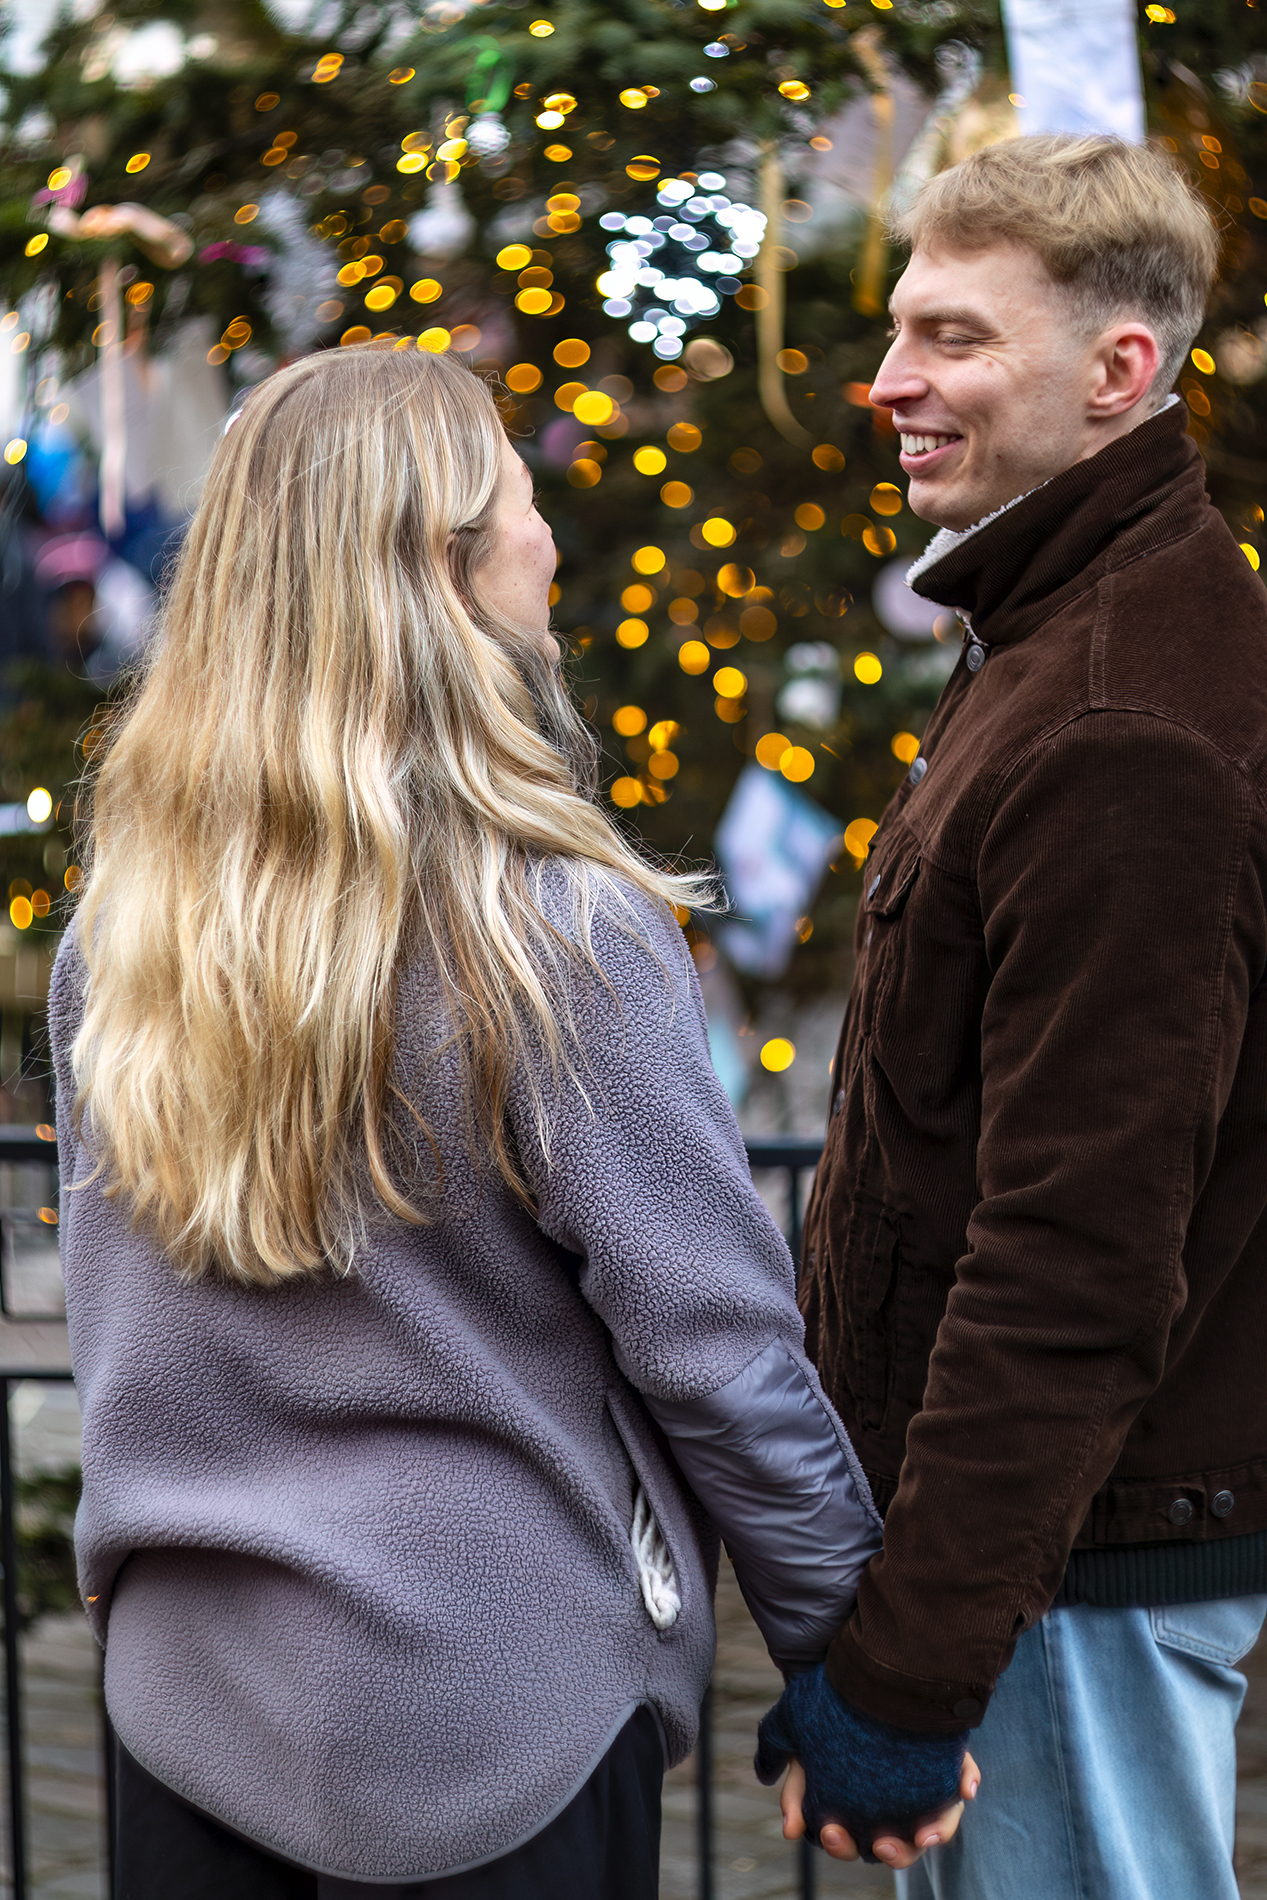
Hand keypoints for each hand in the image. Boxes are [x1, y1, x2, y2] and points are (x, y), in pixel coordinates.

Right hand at [753, 1663, 969, 1861]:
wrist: (849, 1674)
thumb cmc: (826, 1720)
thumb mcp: (803, 1753)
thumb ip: (796, 1792)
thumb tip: (789, 1831)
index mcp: (864, 1809)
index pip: (858, 1842)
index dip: (843, 1844)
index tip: (830, 1831)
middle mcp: (899, 1803)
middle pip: (904, 1844)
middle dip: (894, 1852)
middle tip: (880, 1843)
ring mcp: (925, 1783)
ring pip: (939, 1823)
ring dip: (934, 1833)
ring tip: (924, 1836)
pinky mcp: (945, 1755)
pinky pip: (963, 1774)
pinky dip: (965, 1782)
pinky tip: (964, 1790)